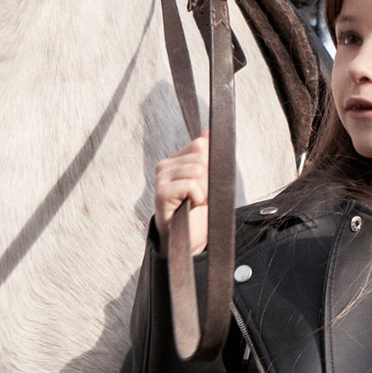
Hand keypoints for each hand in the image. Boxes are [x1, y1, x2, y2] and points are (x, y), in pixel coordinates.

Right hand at [153, 137, 209, 254]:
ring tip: (194, 202)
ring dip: (203, 191)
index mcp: (174, 160)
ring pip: (198, 171)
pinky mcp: (162, 193)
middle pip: (201, 158)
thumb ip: (206, 155)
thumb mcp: (206, 180)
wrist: (187, 239)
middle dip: (208, 180)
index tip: (204, 184)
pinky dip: (198, 198)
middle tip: (199, 197)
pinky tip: (190, 206)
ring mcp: (161, 179)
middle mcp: (164, 166)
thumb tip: (208, 132)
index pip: (199, 146)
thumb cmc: (195, 212)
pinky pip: (192, 185)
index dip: (210, 166)